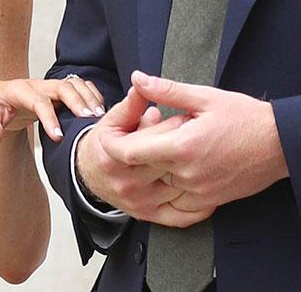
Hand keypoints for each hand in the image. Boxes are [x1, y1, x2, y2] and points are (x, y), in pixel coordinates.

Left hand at [0, 76, 106, 144]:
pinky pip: (79, 87)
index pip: (36, 100)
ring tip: (99, 116)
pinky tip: (99, 111)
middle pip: (61, 87)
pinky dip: (91, 95)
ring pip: (73, 84)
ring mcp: (48, 86)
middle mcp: (36, 84)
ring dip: (88, 98)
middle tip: (89, 120)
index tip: (58, 136)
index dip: (48, 117)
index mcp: (17, 90)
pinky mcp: (57, 90)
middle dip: (77, 102)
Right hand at [76, 84, 209, 227]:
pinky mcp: (150, 215)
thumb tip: (142, 84)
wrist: (91, 173)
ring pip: (178, 187)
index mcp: (116, 157)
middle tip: (202, 132)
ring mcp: (140, 203)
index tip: (189, 116)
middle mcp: (128, 184)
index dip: (173, 126)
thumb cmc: (106, 143)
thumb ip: (132, 104)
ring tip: (204, 153)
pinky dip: (200, 205)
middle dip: (187, 144)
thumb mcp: (114, 119)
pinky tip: (209, 186)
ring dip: (196, 170)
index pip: (152, 141)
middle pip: (168, 162)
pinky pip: (181, 215)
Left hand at [107, 70, 289, 212]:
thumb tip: (138, 78)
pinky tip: (169, 180)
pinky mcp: (211, 201)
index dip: (115, 145)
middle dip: (129, 160)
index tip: (108, 137)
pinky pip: (179, 207)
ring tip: (149, 159)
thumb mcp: (205, 96)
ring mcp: (200, 192)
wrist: (281, 144)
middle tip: (125, 144)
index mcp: (183, 146)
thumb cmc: (246, 117)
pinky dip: (169, 194)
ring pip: (159, 191)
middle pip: (142, 174)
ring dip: (150, 177)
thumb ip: (167, 90)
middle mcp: (187, 174)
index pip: (132, 153)